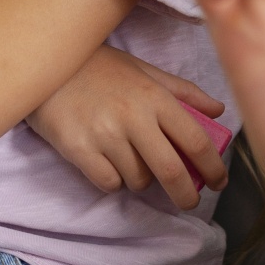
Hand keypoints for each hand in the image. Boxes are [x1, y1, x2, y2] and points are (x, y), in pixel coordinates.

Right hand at [29, 46, 229, 209]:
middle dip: (186, 194)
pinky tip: (107, 161)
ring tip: (129, 158)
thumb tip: (218, 111)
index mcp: (154, 96)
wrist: (45, 62)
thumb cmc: (99, 66)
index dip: (213, 166)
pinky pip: (109, 183)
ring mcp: (104, 135)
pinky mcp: (78, 150)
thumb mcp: (143, 70)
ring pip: (138, 180)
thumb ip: (182, 91)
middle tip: (190, 201)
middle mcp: (133, 117)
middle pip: (171, 171)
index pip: (195, 140)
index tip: (219, 182)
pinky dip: (114, 179)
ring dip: (141, 178)